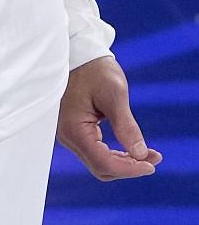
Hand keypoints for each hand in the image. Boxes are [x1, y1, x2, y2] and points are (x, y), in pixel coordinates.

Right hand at [57, 53, 160, 180]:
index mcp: (75, 130)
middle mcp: (69, 138)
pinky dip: (115, 154)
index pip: (103, 162)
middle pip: (100, 167)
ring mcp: (70, 136)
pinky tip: (132, 149)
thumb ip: (126, 127)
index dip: (129, 168)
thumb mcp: (115, 95)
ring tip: (148, 155)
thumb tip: (140, 154)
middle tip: (154, 159)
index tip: (152, 164)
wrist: (78, 55)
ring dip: (124, 162)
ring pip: (98, 163)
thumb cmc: (94, 70)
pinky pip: (95, 152)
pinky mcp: (76, 132)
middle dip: (129, 168)